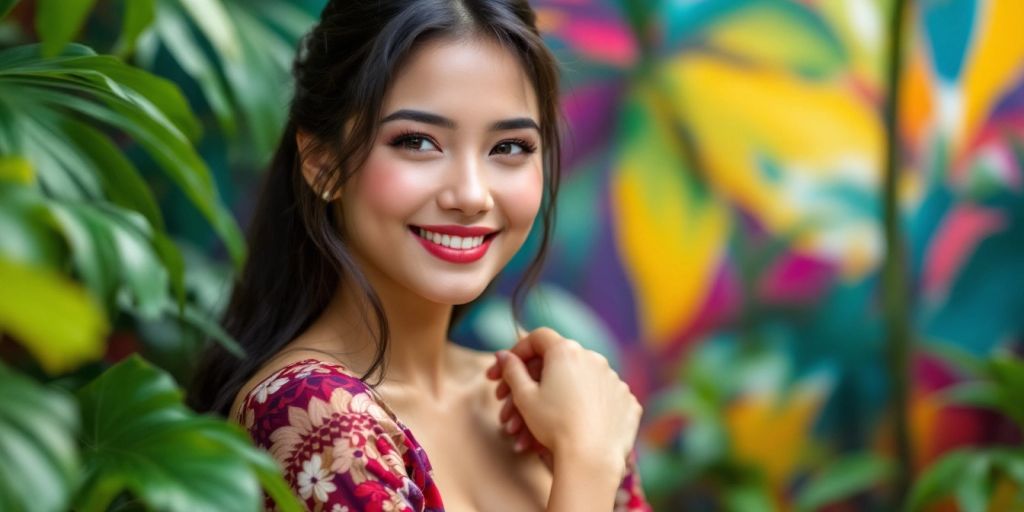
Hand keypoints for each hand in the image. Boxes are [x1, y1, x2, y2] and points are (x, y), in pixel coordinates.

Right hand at [487, 327, 641, 471]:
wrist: (591, 458)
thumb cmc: (554, 425)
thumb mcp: (525, 396)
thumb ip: (512, 370)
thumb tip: (502, 355)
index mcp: (567, 351)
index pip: (538, 338)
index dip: (518, 351)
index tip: (505, 369)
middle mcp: (594, 358)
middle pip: (558, 362)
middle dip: (533, 382)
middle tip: (512, 402)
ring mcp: (614, 379)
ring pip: (580, 382)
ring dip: (559, 396)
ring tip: (538, 425)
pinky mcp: (627, 400)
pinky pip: (602, 398)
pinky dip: (587, 407)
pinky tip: (572, 425)